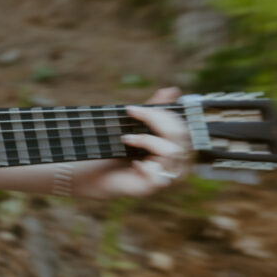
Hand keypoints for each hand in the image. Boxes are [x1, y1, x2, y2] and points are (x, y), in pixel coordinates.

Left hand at [72, 87, 191, 198]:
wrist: (96, 174)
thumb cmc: (118, 150)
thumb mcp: (134, 127)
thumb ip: (153, 111)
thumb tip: (172, 90)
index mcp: (176, 144)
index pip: (181, 125)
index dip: (161, 113)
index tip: (133, 108)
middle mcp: (177, 160)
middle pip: (180, 135)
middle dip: (154, 119)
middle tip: (131, 114)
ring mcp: (168, 174)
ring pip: (172, 151)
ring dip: (146, 140)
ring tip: (126, 139)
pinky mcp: (154, 186)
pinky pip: (158, 175)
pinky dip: (145, 166)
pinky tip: (134, 164)